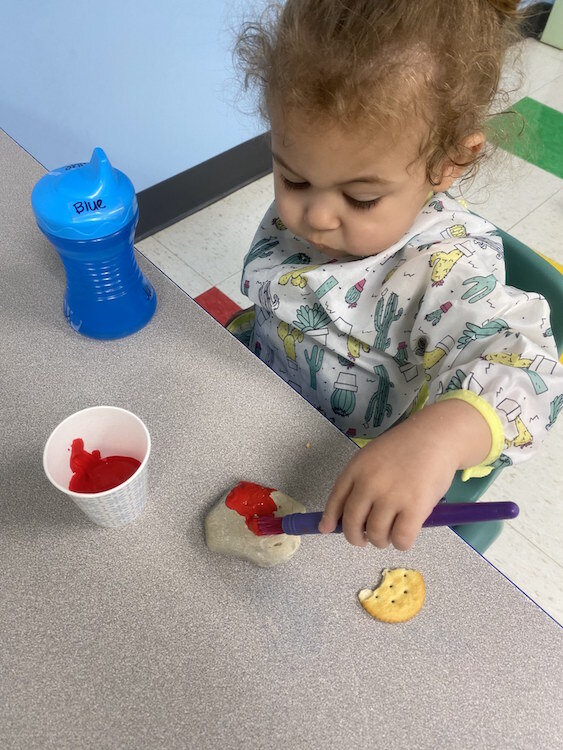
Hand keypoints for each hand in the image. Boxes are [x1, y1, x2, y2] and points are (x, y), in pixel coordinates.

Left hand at [318, 399, 491, 549]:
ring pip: (376, 535)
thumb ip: (360, 480)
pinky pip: (400, 539)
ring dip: (381, 540)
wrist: (437, 436)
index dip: (330, 518)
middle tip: (364, 539)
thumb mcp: (373, 456)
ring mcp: (391, 496)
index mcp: (357, 469)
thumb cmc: (407, 446)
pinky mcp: (415, 507)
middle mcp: (369, 483)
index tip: (327, 529)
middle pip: (352, 523)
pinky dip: (401, 543)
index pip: (336, 500)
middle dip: (355, 537)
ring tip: (390, 533)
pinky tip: (405, 535)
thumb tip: (345, 513)